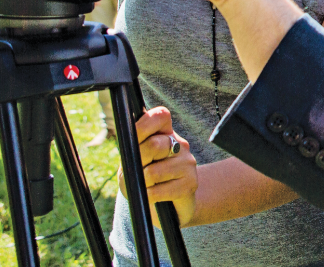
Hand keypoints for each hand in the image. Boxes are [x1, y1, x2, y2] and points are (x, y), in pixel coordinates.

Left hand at [118, 106, 197, 226]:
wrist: (167, 206)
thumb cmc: (145, 180)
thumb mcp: (133, 163)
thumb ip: (132, 152)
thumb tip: (132, 154)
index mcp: (166, 133)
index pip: (160, 116)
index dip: (143, 125)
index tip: (133, 139)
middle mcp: (180, 145)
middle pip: (155, 145)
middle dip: (138, 162)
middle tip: (137, 172)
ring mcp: (188, 163)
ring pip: (154, 171)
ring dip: (143, 183)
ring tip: (146, 186)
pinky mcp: (190, 183)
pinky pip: (159, 191)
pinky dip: (149, 197)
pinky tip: (153, 196)